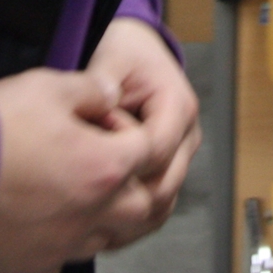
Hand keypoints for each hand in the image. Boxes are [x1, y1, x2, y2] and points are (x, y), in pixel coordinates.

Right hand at [0, 68, 156, 272]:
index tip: (101, 121)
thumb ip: (91, 89)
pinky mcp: (32, 268)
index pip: (148, 151)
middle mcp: (92, 216)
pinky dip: (60, 241)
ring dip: (99, 214)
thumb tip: (110, 94)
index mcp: (104, 169)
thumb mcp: (46, 85)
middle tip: (101, 158)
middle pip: (140, 206)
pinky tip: (39, 218)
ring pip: (104, 238)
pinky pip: (61, 260)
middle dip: (130, 180)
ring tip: (71, 187)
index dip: (128, 130)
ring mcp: (62, 248)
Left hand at [85, 17, 200, 249]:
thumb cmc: (125, 54)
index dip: (123, 161)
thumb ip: (103, 82)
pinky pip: (158, 200)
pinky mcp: (171, 166)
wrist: (138, 51)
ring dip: (130, 211)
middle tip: (84, 198)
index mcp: (178, 107)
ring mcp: (182, 153)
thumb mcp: (111, 58)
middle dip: (125, 194)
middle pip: (164, 184)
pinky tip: (103, 220)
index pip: (157, 152)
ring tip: (91, 215)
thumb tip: (99, 99)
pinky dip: (134, 214)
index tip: (90, 161)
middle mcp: (187, 133)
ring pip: (163, 200)